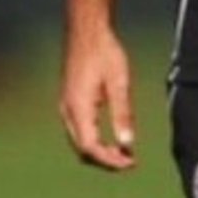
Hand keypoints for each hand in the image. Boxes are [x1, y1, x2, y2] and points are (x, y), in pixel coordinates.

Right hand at [59, 25, 135, 170]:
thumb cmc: (106, 54)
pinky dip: (95, 140)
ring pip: (80, 142)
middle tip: (131, 162)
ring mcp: (66, 108)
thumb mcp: (120, 83)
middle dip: (106, 160)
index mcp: (78, 109)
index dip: (110, 160)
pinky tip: (113, 138)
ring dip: (101, 151)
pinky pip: (80, 131)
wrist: (88, 33)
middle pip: (83, 150)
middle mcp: (67, 112)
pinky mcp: (70, 103)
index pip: (90, 148)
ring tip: (125, 154)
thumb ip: (123, 114)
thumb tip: (127, 144)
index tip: (131, 164)